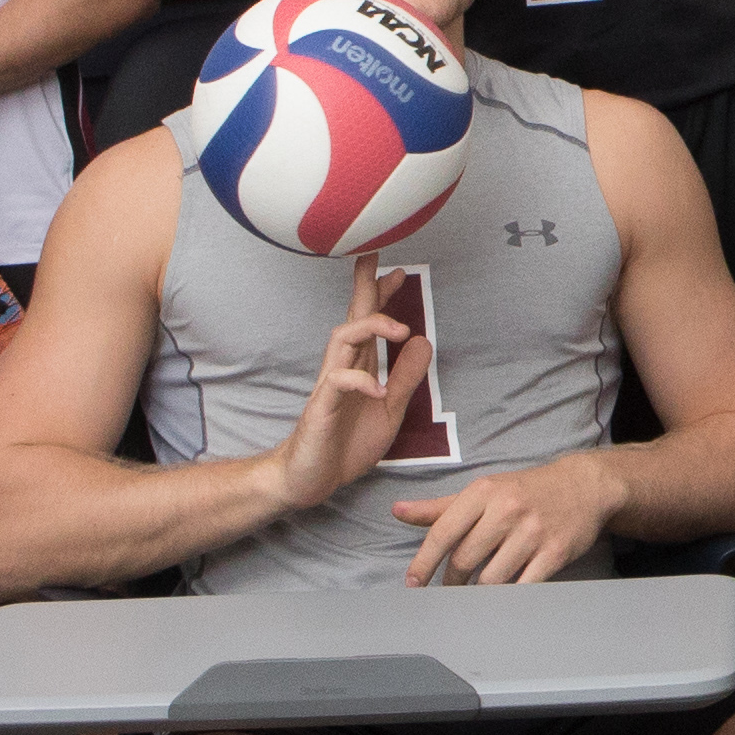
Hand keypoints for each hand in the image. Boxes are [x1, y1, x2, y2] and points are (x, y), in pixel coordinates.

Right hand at [269, 257, 434, 501]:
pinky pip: (338, 382)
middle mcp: (342, 368)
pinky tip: (380, 390)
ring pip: (341, 339)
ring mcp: (329, 386)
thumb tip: (423, 341)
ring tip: (400, 328)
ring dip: (370, 327)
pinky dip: (362, 381)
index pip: (369, 323)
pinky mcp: (321, 407)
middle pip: (352, 318)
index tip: (396, 271)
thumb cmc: (346, 444)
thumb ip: (406, 378)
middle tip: (374, 256)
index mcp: (359, 367)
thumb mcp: (390, 410)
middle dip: (364, 287)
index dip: (381, 296)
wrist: (311, 478)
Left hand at [391, 451, 625, 586]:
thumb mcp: (483, 491)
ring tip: (473, 595)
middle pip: (465, 560)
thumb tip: (397, 511)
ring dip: (477, 594)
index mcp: (483, 492)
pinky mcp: (554, 553)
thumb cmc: (525, 491)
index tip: (412, 584)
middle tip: (449, 590)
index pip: (443, 532)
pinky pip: (523, 587)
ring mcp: (532, 533)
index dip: (423, 562)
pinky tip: (501, 600)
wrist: (583, 487)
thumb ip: (439, 507)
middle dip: (451, 581)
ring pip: (491, 579)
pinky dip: (507, 598)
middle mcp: (507, 510)